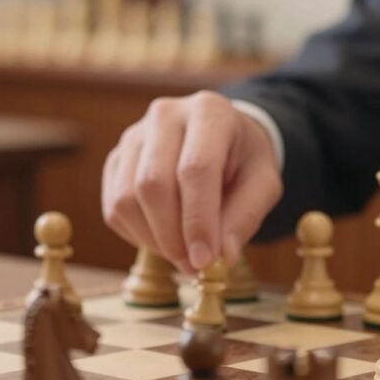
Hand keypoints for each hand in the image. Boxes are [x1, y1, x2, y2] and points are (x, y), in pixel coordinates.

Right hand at [102, 91, 282, 271]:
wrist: (222, 142)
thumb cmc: (244, 163)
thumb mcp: (264, 185)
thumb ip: (246, 217)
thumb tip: (222, 257)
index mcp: (209, 112)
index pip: (195, 169)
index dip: (198, 220)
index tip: (204, 260)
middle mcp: (164, 115)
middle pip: (153, 183)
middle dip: (172, 236)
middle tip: (194, 266)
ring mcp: (133, 136)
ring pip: (126, 199)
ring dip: (154, 240)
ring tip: (183, 255)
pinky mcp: (116, 160)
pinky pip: (114, 208)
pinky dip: (138, 235)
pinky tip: (165, 239)